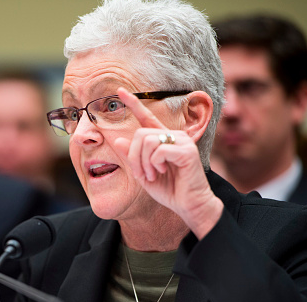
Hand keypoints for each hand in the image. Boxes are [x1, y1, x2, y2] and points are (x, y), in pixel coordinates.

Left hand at [113, 87, 222, 238]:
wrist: (189, 206)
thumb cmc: (170, 190)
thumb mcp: (143, 174)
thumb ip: (131, 157)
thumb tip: (117, 139)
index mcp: (163, 140)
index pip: (146, 117)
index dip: (133, 103)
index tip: (119, 90)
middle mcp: (173, 136)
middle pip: (140, 134)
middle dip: (134, 157)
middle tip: (142, 175)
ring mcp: (182, 141)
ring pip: (147, 141)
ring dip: (143, 163)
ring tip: (153, 175)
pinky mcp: (187, 151)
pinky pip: (159, 150)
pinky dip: (154, 164)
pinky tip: (163, 172)